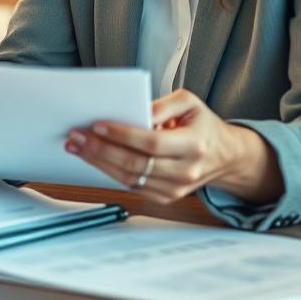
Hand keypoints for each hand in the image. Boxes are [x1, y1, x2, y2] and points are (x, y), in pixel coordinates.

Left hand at [64, 89, 248, 203]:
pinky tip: (93, 158)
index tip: (97, 125)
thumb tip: (134, 112)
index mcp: (193, 145)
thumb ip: (161, 105)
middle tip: (76, 135)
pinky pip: (132, 186)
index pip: (151, 143)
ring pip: (129, 178)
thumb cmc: (202, 125)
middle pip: (135, 164)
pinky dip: (109, 172)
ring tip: (76, 146)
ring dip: (98, 162)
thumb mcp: (189, 102)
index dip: (122, 135)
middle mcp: (185, 171)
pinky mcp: (165, 196)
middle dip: (100, 149)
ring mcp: (175, 188)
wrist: (224, 155)